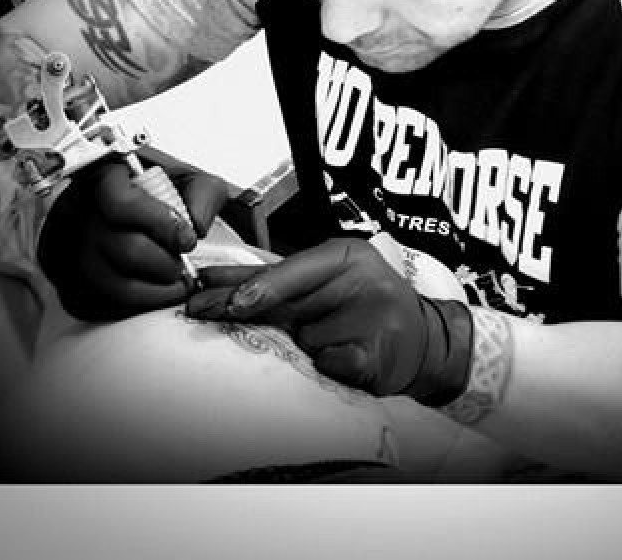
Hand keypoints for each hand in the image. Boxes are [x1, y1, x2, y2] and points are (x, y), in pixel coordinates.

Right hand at [37, 157, 230, 321]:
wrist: (136, 219)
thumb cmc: (159, 198)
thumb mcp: (188, 181)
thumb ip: (203, 195)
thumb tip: (197, 226)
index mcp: (104, 180)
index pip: (120, 203)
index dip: (161, 224)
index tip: (186, 238)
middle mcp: (78, 215)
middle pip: (125, 249)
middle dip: (166, 263)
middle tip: (182, 263)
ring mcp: (69, 254)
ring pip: (116, 285)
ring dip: (157, 289)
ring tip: (173, 280)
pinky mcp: (71, 286)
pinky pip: (106, 306)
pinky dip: (141, 305)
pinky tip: (156, 291)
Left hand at [187, 237, 473, 403]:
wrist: (421, 340)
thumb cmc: (362, 305)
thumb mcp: (325, 280)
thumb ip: (275, 280)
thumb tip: (207, 281)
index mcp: (346, 255)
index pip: (292, 268)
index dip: (253, 282)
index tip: (214, 292)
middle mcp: (361, 279)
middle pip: (288, 300)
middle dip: (240, 306)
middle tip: (199, 310)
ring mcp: (374, 317)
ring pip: (304, 339)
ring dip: (302, 347)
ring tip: (331, 342)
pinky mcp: (378, 355)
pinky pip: (330, 363)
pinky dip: (327, 366)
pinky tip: (341, 360)